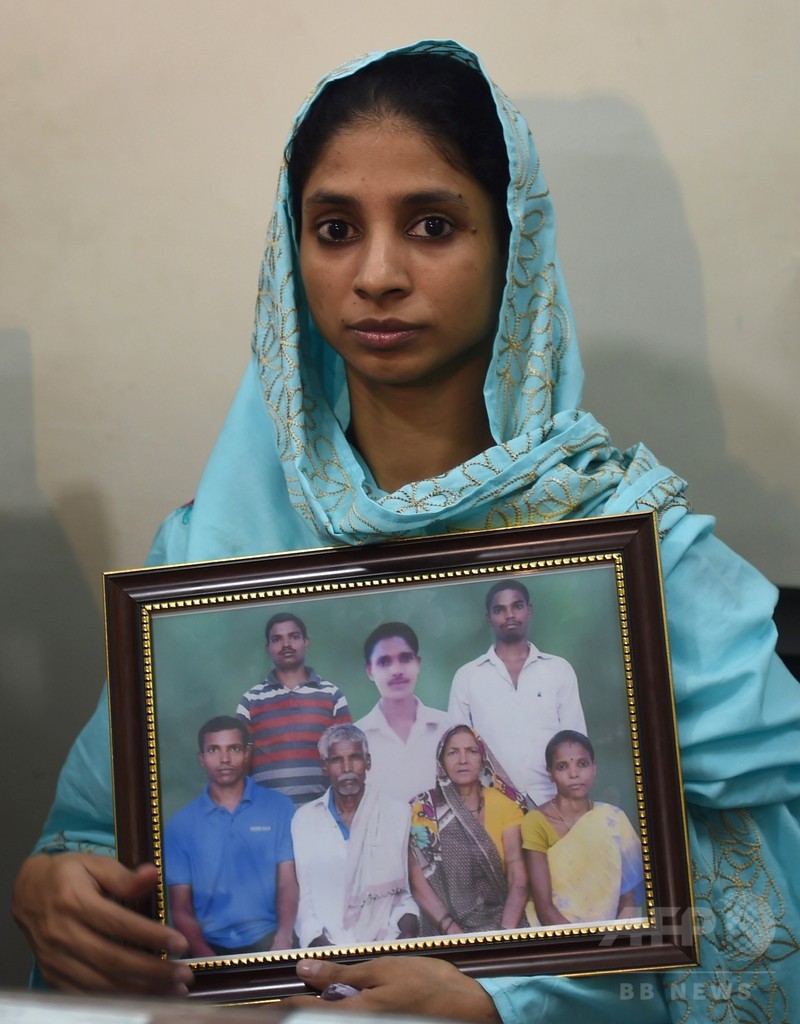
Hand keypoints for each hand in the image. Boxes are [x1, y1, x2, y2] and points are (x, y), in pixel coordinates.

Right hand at [12, 853, 193, 994]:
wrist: (27, 893)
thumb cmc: (68, 875)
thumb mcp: (94, 864)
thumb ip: (124, 876)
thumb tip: (153, 875)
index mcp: (74, 902)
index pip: (118, 924)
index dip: (151, 936)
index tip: (181, 943)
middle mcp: (62, 934)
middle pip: (112, 960)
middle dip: (152, 971)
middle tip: (184, 974)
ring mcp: (56, 960)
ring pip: (100, 984)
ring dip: (140, 991)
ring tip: (172, 991)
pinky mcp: (53, 975)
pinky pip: (86, 995)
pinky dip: (116, 1001)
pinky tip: (142, 998)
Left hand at [288, 955, 501, 1020]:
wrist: (468, 1008)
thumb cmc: (426, 983)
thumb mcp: (383, 968)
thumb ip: (341, 973)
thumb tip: (303, 968)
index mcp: (354, 1014)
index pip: (306, 1012)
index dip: (287, 1004)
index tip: (278, 998)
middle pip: (321, 1022)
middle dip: (309, 1008)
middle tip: (309, 991)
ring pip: (338, 1022)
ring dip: (330, 1011)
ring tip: (333, 995)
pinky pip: (356, 1022)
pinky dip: (349, 1012)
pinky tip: (354, 1002)